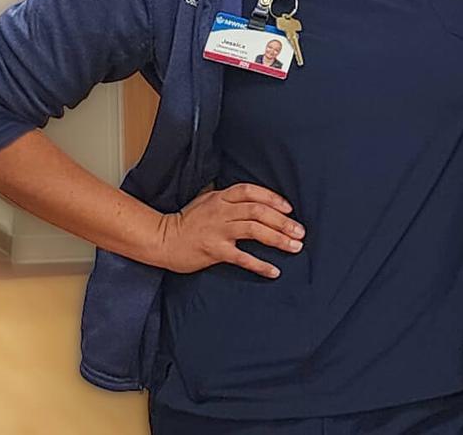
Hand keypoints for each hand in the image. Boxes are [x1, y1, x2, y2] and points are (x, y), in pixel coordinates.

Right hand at [151, 183, 304, 278]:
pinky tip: (274, 271)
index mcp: (220, 197)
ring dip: (278, 239)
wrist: (162, 239)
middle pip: (258, 211)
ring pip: (254, 230)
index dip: (272, 198)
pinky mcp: (214, 250)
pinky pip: (242, 257)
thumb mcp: (206, 201)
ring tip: (295, 247)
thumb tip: (253, 201)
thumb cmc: (187, 222)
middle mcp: (221, 211)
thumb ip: (227, 199)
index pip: (251, 191)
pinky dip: (260, 264)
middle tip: (300, 232)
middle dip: (283, 221)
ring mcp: (218, 231)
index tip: (289, 209)